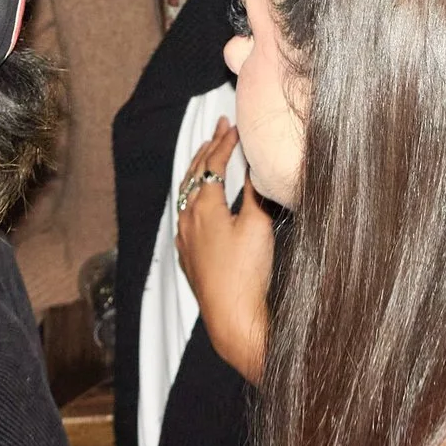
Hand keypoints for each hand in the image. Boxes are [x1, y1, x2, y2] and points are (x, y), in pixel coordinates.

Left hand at [175, 118, 273, 384]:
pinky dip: (191, 196)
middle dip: (208, 148)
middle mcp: (190, 219)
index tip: (234, 126)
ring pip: (186, 194)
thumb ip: (259, 193)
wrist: (233, 318)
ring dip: (197, 171)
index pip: (214, 164)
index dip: (225, 143)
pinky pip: (184, 215)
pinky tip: (195, 202)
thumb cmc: (247, 273)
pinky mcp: (188, 257)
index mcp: (206, 206)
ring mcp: (186, 239)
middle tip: (219, 128)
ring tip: (204, 156)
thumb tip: (262, 167)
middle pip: (195, 174)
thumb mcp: (259, 227)